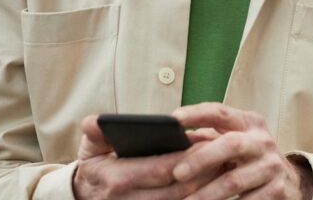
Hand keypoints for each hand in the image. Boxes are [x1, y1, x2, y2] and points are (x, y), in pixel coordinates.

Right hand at [72, 114, 223, 198]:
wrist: (87, 195)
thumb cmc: (96, 165)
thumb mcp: (91, 146)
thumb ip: (97, 132)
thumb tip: (94, 121)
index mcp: (118, 178)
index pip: (160, 168)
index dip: (187, 156)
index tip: (207, 142)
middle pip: (178, 188)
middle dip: (203, 171)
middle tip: (225, 153)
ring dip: (205, 185)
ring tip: (223, 165)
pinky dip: (196, 196)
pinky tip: (211, 182)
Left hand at [171, 103, 312, 199]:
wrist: (288, 181)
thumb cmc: (249, 157)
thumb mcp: (233, 141)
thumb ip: (207, 138)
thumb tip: (172, 141)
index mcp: (248, 122)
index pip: (220, 112)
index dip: (197, 113)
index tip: (174, 119)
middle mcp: (262, 141)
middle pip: (231, 145)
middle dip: (201, 159)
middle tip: (177, 173)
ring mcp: (271, 166)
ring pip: (235, 180)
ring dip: (207, 194)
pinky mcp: (277, 189)